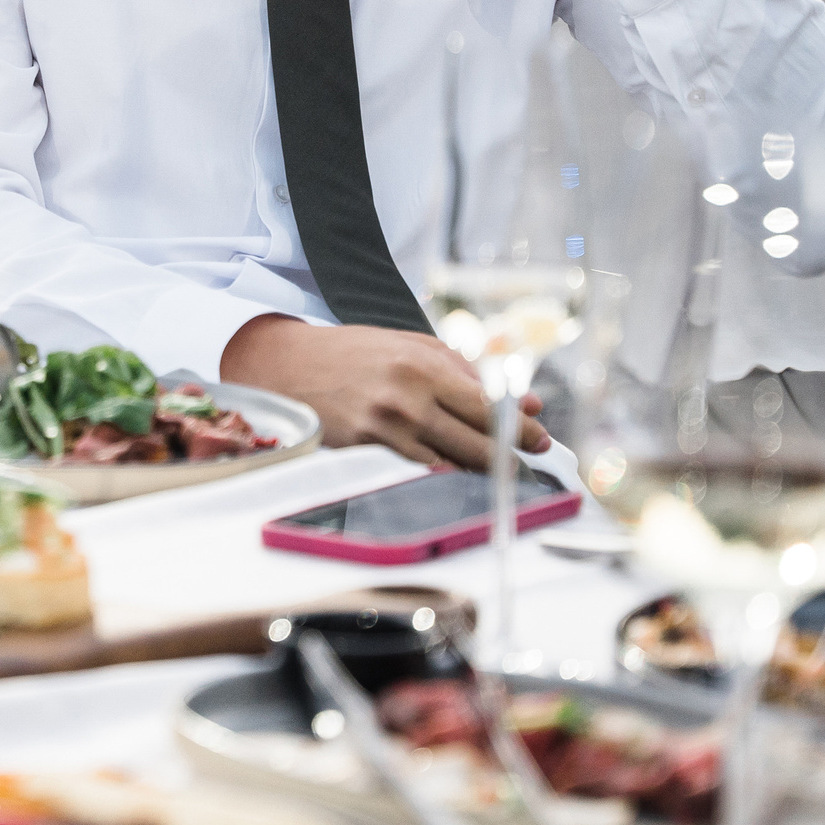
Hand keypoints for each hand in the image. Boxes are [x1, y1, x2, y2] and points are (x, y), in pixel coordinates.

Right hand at [220, 313, 548, 469]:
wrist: (285, 365)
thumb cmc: (352, 353)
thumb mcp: (409, 347)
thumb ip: (465, 373)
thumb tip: (523, 403)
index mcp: (423, 365)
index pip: (488, 408)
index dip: (520, 429)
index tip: (539, 440)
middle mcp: (406, 398)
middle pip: (476, 444)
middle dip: (505, 459)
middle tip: (520, 465)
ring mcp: (383, 428)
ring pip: (449, 466)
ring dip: (473, 474)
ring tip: (488, 475)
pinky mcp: (362, 452)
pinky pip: (414, 474)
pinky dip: (436, 477)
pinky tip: (446, 476)